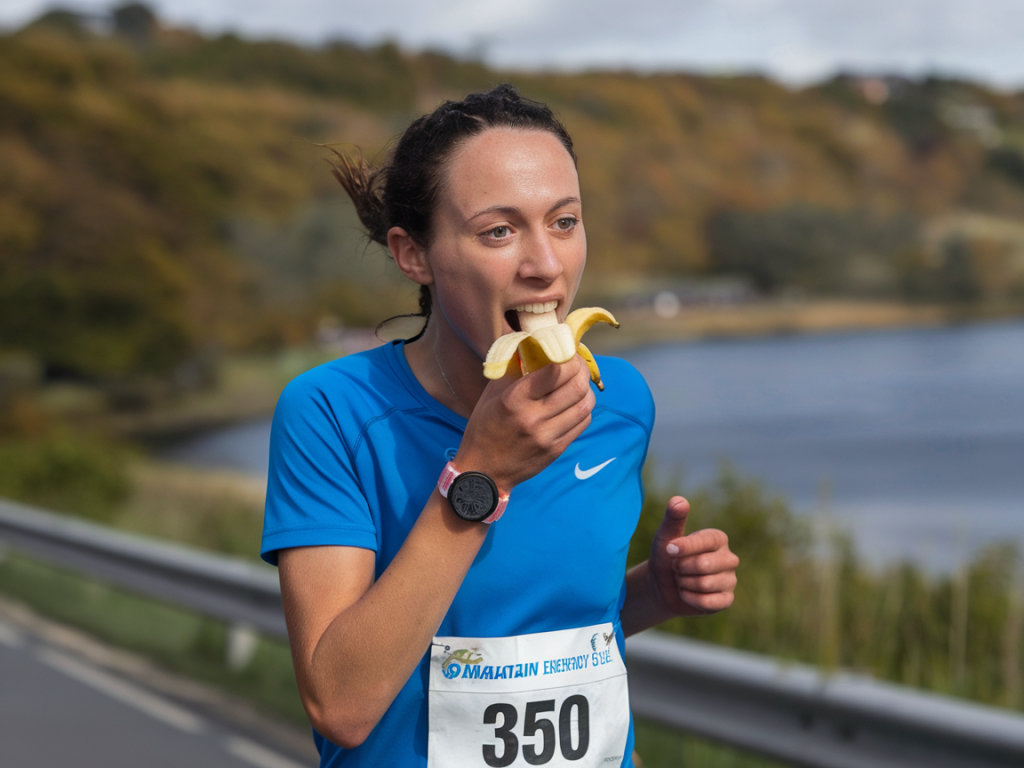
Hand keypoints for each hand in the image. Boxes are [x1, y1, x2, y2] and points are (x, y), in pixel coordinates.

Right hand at [456, 355, 594, 492]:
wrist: (483, 471)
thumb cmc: (484, 427)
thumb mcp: (491, 393)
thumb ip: (513, 368)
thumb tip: (532, 341)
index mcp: (515, 400)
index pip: (555, 371)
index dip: (567, 356)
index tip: (566, 351)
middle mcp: (533, 418)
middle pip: (576, 386)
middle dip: (581, 370)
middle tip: (576, 364)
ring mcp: (548, 436)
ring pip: (585, 405)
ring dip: (586, 389)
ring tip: (578, 382)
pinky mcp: (556, 449)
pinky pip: (582, 423)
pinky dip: (583, 408)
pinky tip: (574, 403)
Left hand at [648, 496, 738, 616]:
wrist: (662, 587)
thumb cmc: (666, 557)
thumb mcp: (665, 537)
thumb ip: (673, 518)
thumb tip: (679, 500)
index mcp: (718, 539)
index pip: (705, 541)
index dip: (684, 547)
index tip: (669, 550)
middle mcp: (729, 558)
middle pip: (704, 565)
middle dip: (682, 569)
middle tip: (676, 568)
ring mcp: (730, 580)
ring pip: (705, 585)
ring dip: (684, 584)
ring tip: (682, 580)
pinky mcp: (727, 600)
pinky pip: (709, 602)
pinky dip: (691, 599)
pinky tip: (687, 594)